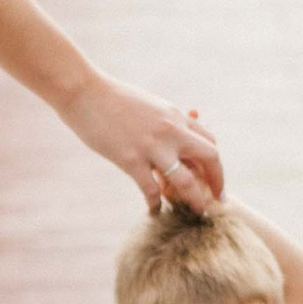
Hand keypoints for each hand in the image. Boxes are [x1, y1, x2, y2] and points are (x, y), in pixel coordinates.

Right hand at [71, 81, 222, 211]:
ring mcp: (152, 146)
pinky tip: (154, 211)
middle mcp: (171, 131)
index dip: (214, 163)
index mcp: (176, 117)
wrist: (85, 91)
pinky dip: (155, 204)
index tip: (213, 178)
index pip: (209, 141)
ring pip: (186, 181)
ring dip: (195, 200)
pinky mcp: (130, 159)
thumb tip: (178, 133)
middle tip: (218, 200)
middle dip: (217, 181)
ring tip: (196, 212)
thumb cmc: (114, 98)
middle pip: (210, 158)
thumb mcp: (149, 106)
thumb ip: (165, 122)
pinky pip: (151, 190)